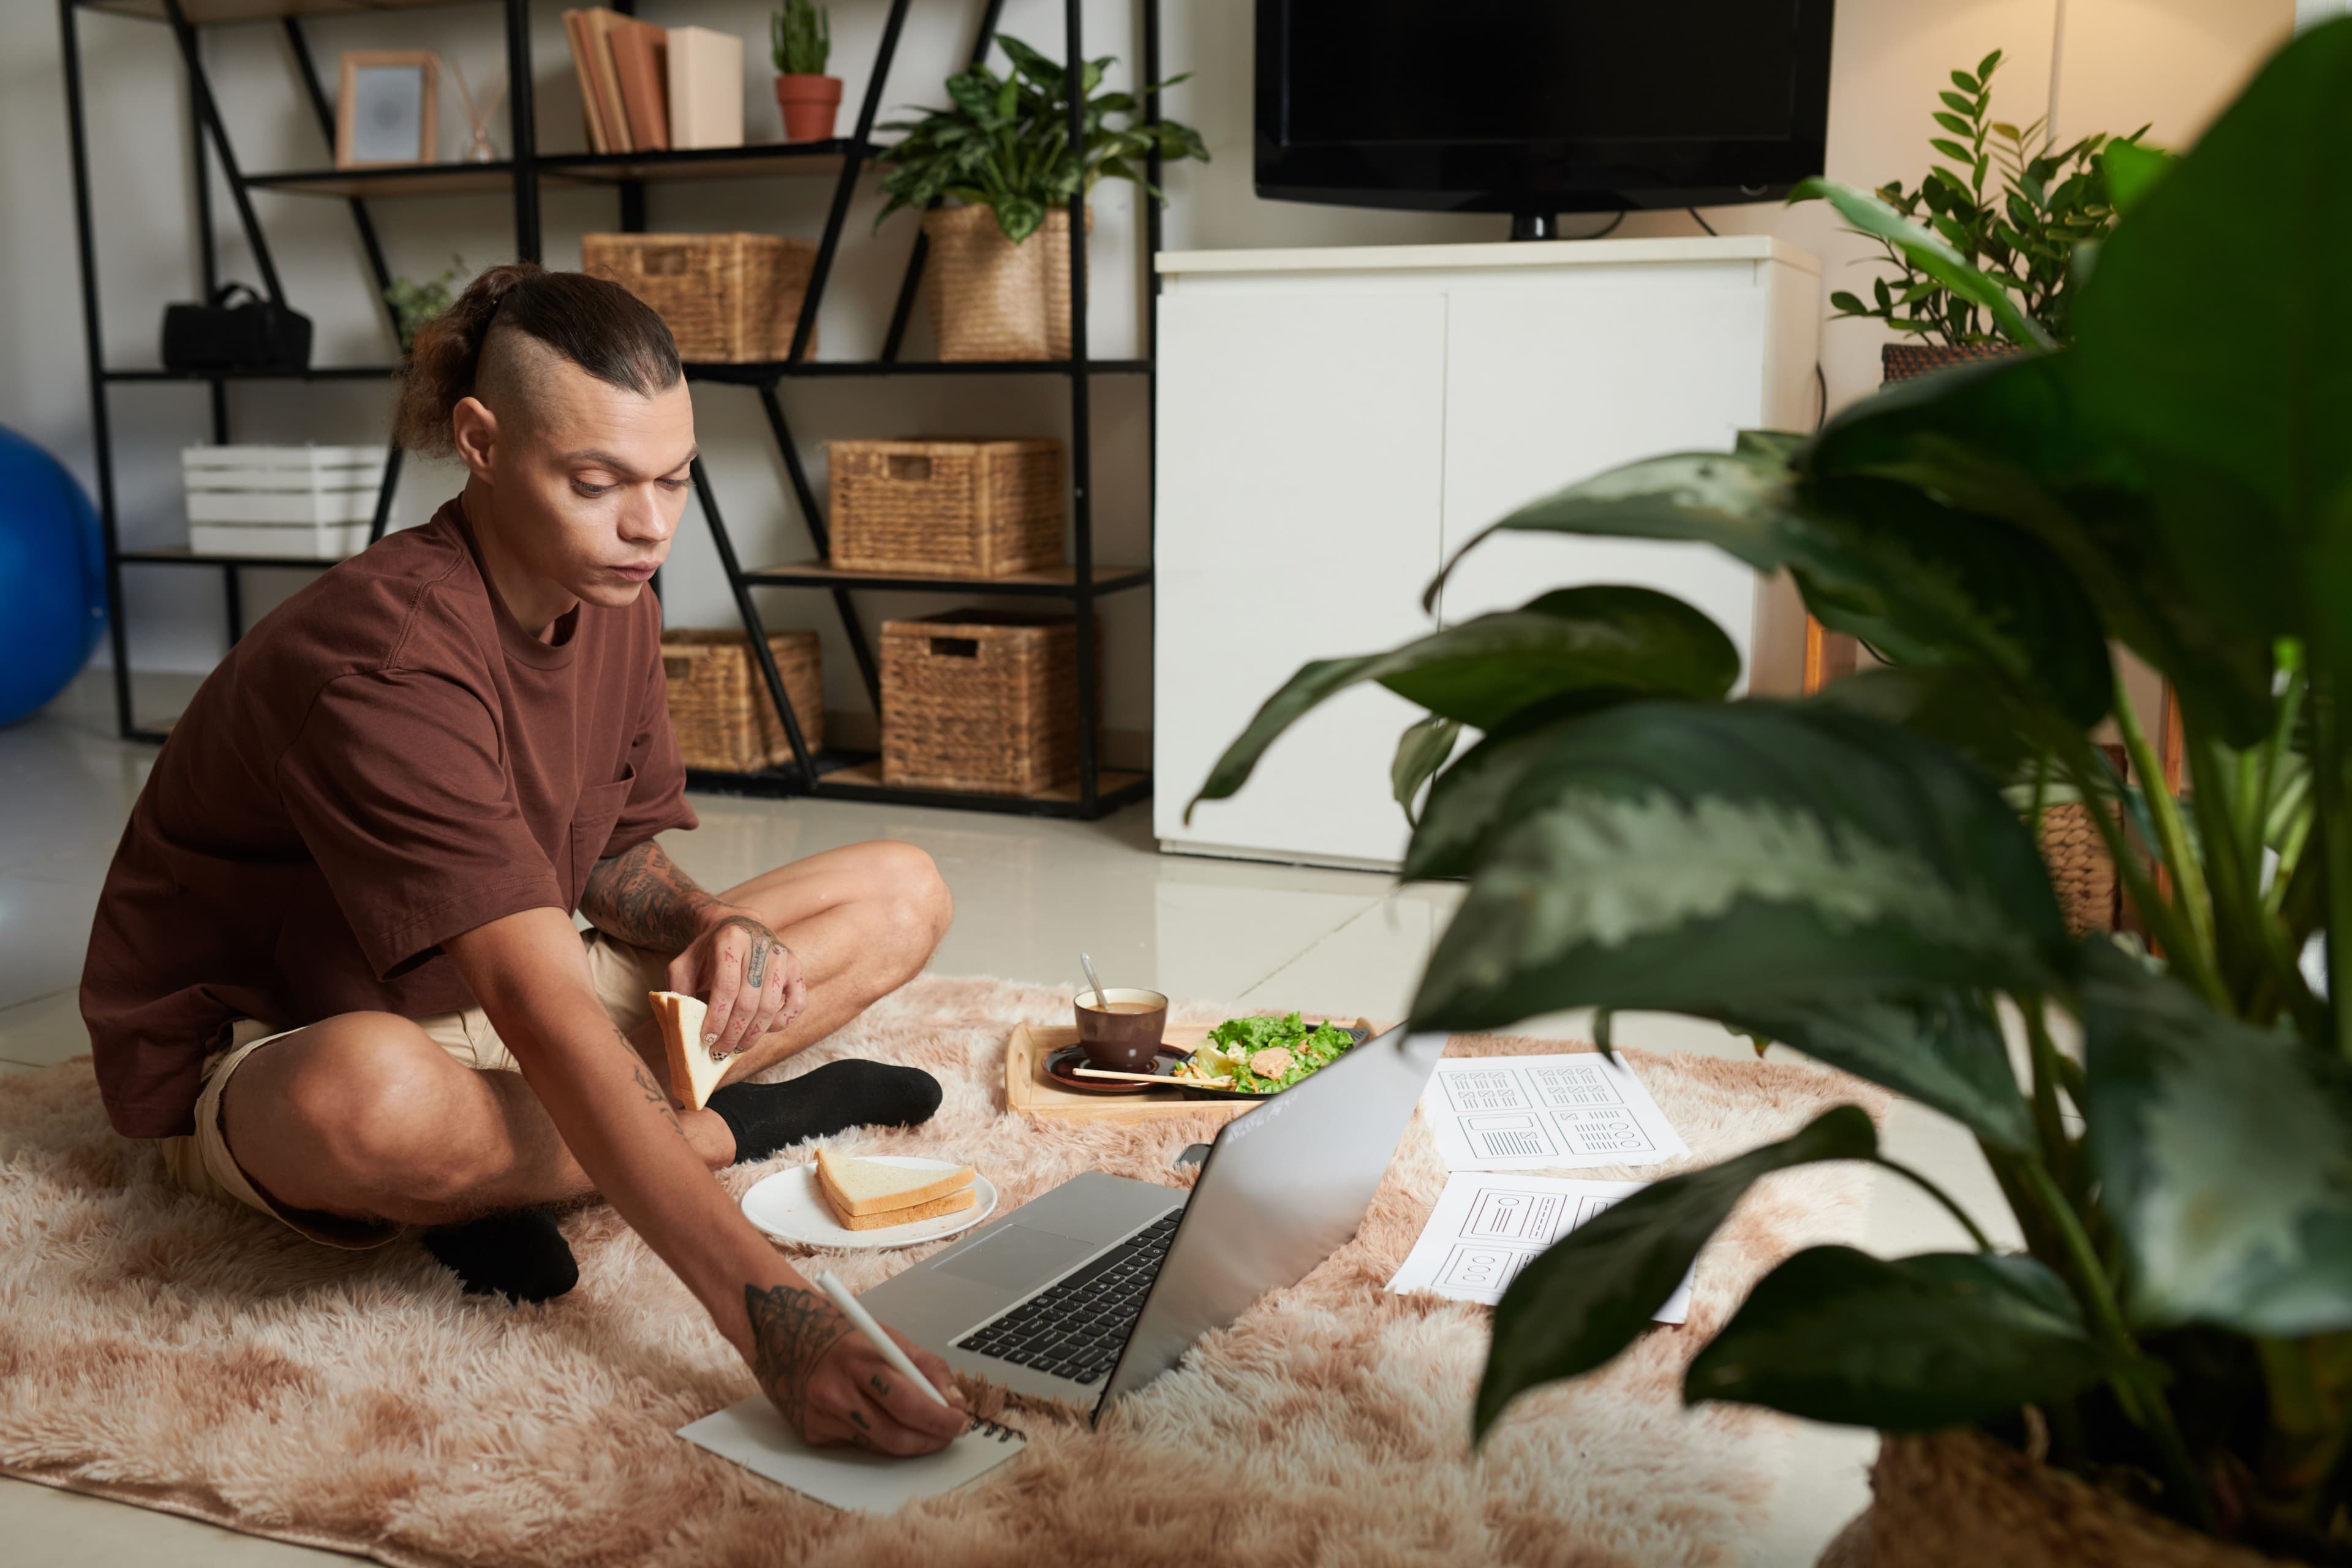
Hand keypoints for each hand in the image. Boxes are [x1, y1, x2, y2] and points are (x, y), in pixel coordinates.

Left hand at [669, 908, 803, 1056]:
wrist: (737, 925)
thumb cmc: (708, 950)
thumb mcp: (684, 963)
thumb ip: (678, 989)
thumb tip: (682, 1023)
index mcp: (730, 939)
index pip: (726, 986)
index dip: (717, 1017)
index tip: (707, 1039)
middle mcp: (761, 945)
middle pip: (749, 1001)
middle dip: (733, 1033)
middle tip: (719, 1050)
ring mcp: (782, 956)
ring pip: (771, 1007)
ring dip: (753, 1034)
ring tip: (737, 1047)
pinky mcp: (795, 966)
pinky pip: (797, 1003)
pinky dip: (782, 1023)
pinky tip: (763, 1030)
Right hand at [746, 1283, 966, 1453]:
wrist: (779, 1332)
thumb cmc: (837, 1332)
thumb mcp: (885, 1335)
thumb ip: (923, 1365)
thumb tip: (953, 1400)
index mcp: (860, 1359)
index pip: (910, 1401)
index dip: (940, 1418)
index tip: (960, 1420)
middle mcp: (837, 1390)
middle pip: (896, 1433)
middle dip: (931, 1438)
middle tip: (950, 1434)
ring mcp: (821, 1415)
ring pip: (879, 1445)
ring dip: (911, 1443)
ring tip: (929, 1433)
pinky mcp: (810, 1432)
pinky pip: (857, 1445)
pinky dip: (878, 1439)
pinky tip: (885, 1424)